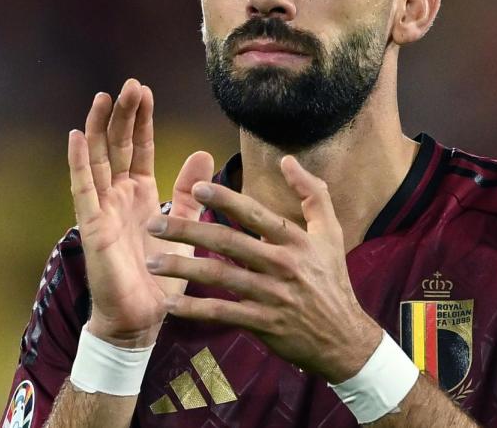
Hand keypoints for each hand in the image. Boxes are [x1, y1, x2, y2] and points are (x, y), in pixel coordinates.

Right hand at [67, 79, 212, 346]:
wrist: (143, 316)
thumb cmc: (161, 275)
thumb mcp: (185, 225)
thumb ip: (190, 191)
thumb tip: (204, 153)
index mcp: (141, 194)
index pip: (140, 148)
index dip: (141, 120)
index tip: (144, 90)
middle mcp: (119, 196)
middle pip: (118, 145)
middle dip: (123, 115)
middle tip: (131, 84)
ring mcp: (103, 208)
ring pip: (98, 159)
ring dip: (100, 128)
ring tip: (103, 97)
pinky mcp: (92, 225)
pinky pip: (83, 189)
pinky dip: (78, 163)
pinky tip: (75, 137)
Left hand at [144, 155, 382, 382]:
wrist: (344, 337)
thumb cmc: (332, 279)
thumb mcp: (331, 232)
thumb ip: (312, 192)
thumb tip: (288, 159)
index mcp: (295, 240)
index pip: (255, 214)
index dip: (226, 200)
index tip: (197, 188)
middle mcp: (282, 264)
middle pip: (228, 243)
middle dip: (187, 232)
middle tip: (154, 224)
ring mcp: (271, 296)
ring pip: (220, 278)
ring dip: (182, 269)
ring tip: (152, 263)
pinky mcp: (262, 323)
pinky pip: (223, 313)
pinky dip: (195, 310)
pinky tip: (170, 305)